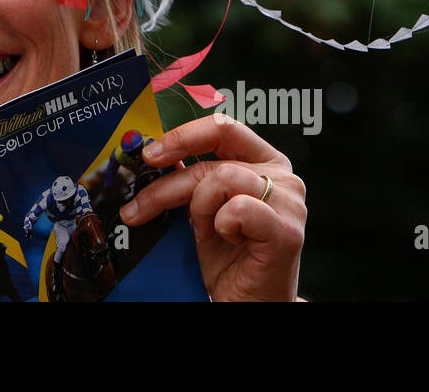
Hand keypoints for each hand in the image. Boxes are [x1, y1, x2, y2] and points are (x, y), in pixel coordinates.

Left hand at [119, 113, 305, 301]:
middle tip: (139, 206)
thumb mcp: (203, 208)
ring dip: (199, 210)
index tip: (150, 154)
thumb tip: (155, 153)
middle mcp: (284, 176)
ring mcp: (289, 202)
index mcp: (266, 161)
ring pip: (222, 179)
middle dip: (168, 186)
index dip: (183, 135)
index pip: (224, 127)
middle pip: (212, 161)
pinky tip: (230, 239)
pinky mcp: (286, 230)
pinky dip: (222, 225)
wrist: (248, 301)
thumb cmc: (229, 256)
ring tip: (205, 232)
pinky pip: (237, 209)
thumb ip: (191, 177)